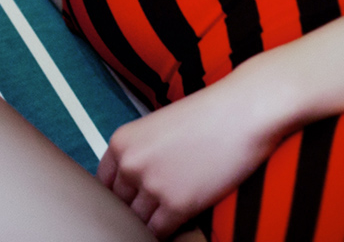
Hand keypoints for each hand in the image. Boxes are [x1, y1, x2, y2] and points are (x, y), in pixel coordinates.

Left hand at [97, 73, 283, 238]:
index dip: (119, 195)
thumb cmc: (204, 116)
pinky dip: (166, 234)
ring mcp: (152, 185)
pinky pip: (158, 233)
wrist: (239, 114)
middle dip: (134, 209)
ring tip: (165, 216)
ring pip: (137, 222)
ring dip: (149, 223)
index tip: (130, 201)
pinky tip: (177, 225)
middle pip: (120, 205)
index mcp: (120, 141)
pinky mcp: (177, 205)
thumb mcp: (156, 129)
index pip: (104, 184)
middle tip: (151, 209)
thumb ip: (139, 155)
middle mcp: (130, 164)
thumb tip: (134, 185)